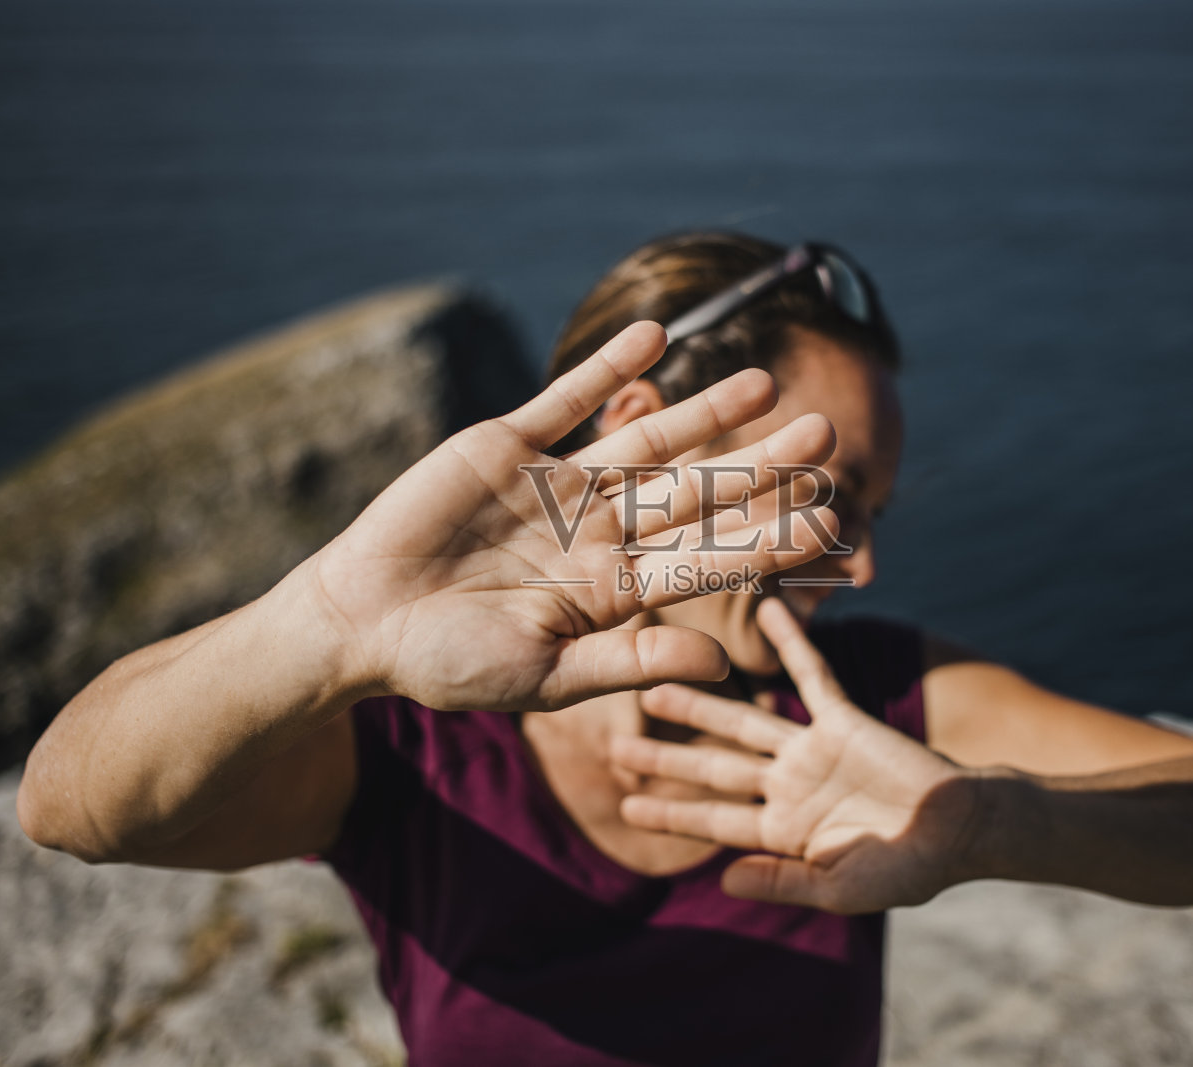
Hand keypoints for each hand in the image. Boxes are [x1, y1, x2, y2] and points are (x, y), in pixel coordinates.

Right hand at [309, 322, 839, 711]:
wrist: (360, 621)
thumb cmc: (447, 663)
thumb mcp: (542, 674)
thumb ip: (630, 662)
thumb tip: (722, 663)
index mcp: (613, 592)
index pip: (707, 561)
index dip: (768, 541)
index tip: (832, 523)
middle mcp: (599, 533)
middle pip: (695, 494)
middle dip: (757, 469)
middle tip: (826, 439)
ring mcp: (557, 485)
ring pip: (646, 440)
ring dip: (702, 410)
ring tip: (763, 381)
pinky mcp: (508, 444)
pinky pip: (566, 397)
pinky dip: (609, 368)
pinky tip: (656, 336)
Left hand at [612, 597, 984, 913]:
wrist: (963, 830)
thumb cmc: (908, 869)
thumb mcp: (840, 886)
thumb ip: (782, 880)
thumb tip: (722, 881)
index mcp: (783, 830)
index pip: (713, 820)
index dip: (670, 814)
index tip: (624, 805)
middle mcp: (787, 785)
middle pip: (713, 767)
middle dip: (665, 758)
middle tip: (614, 745)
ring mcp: (812, 750)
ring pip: (744, 721)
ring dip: (701, 703)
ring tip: (654, 686)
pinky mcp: (844, 720)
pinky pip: (812, 675)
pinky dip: (789, 643)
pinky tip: (764, 614)